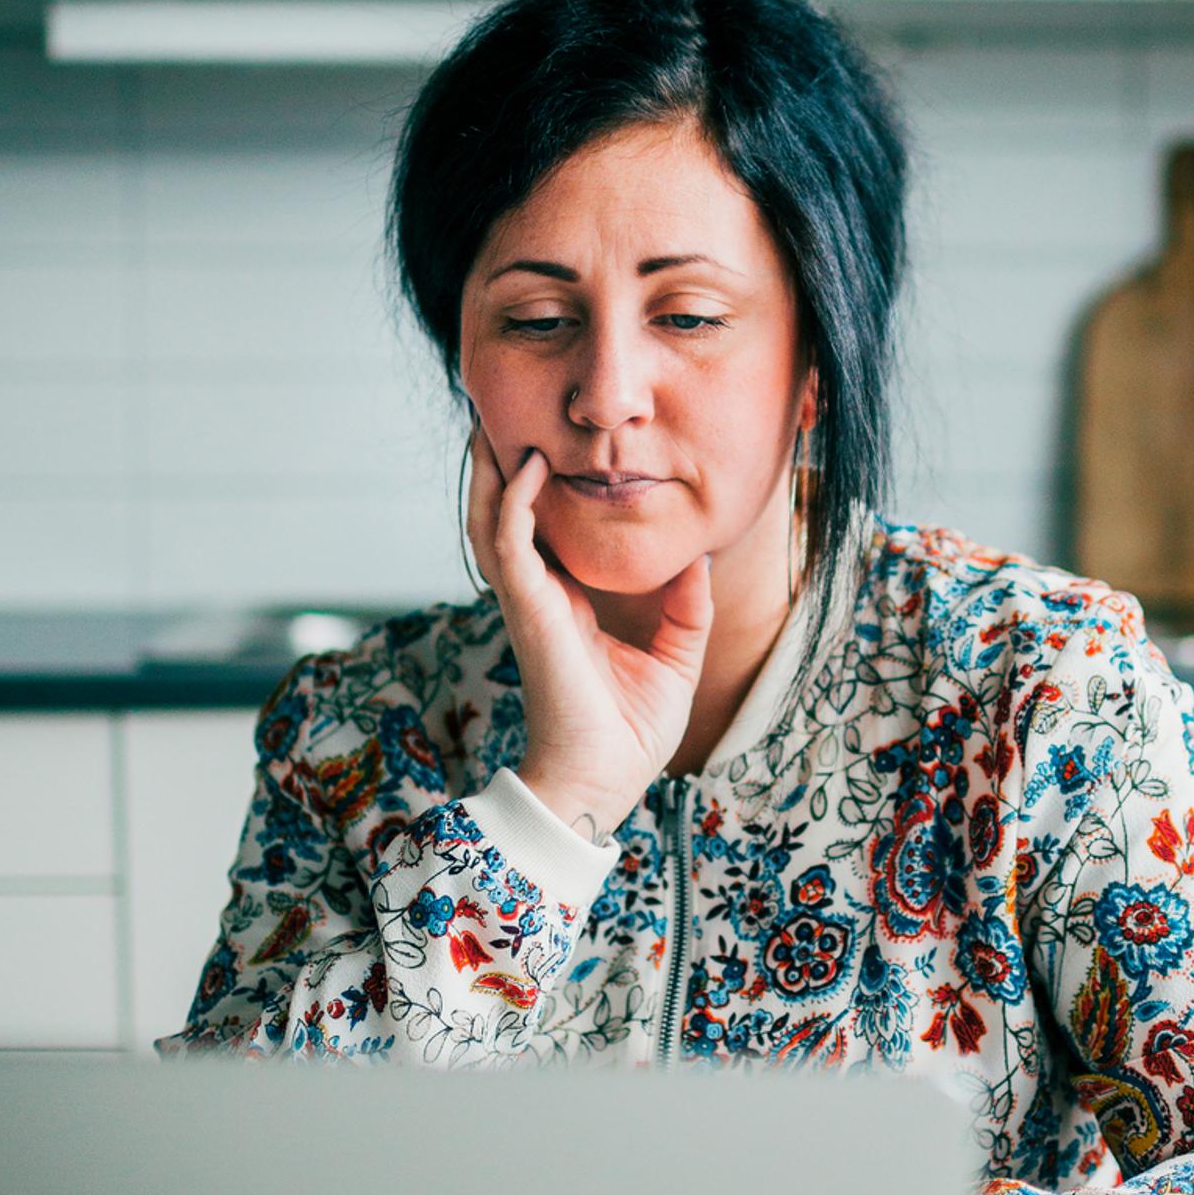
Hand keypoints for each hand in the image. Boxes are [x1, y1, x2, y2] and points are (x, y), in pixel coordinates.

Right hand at [465, 413, 713, 841]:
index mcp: (565, 604)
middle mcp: (539, 596)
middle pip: (503, 515)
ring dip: (490, 469)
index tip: (552, 439)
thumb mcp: (675, 657)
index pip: (544, 533)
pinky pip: (512, 544)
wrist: (603, 781)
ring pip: (492, 520)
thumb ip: (686, 605)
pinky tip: (530, 465)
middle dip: (497, 464)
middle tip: (499, 413)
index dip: (540, 488)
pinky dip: (517, 502)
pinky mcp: (529, 611)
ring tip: (491, 420)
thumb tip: (703, 556)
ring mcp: (528, 602)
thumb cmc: (629, 732)